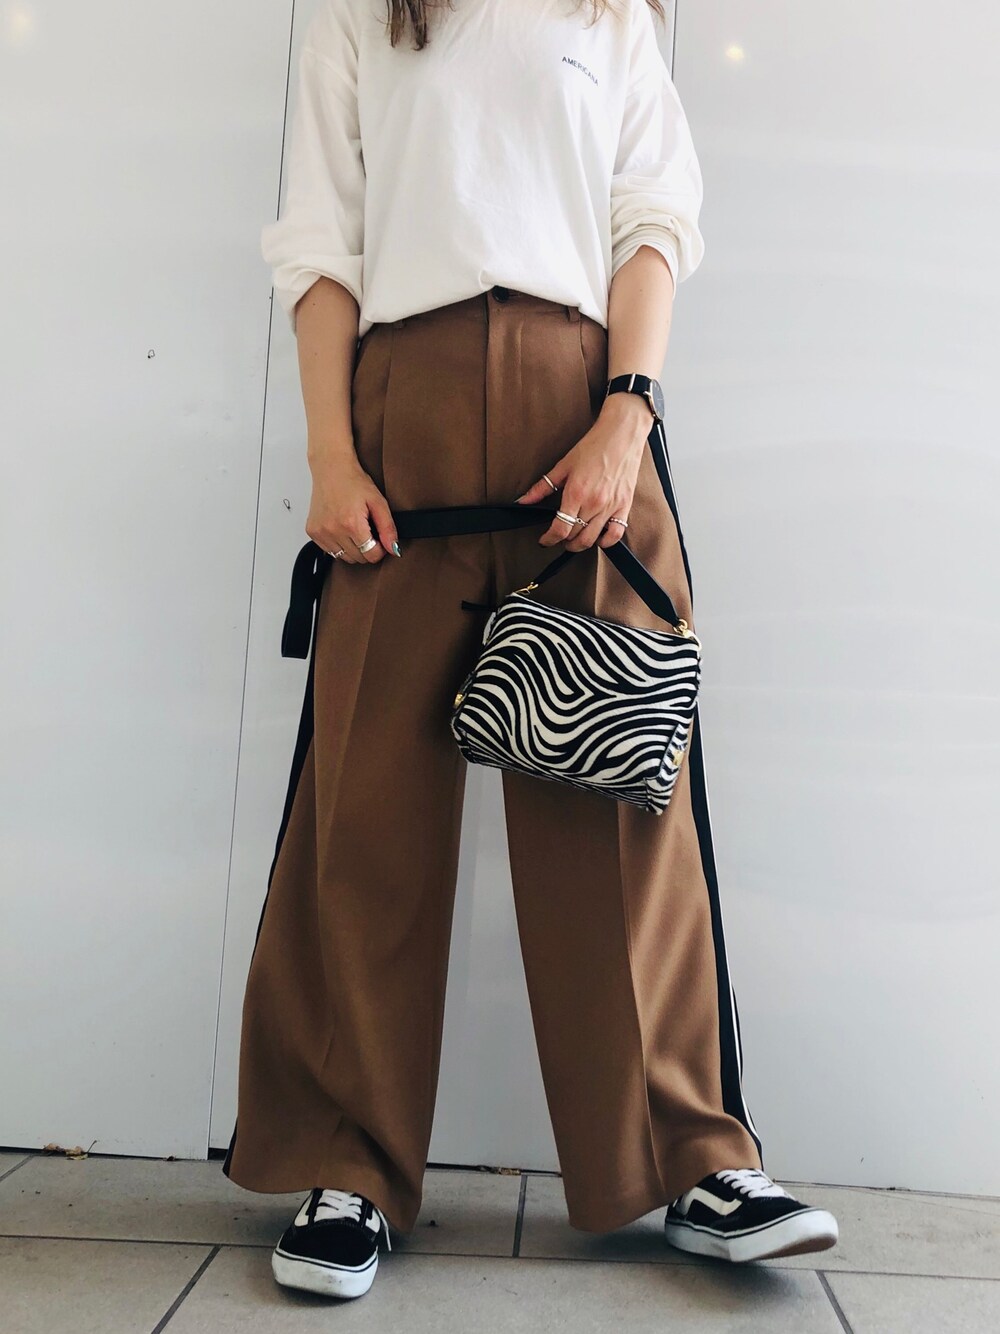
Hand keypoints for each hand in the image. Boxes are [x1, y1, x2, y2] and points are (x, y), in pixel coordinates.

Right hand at [305, 455, 400, 563]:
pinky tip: (342, 528)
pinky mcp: (312, 532)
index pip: (371, 555)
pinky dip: (339, 545)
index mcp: (351, 523)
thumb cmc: (353, 481)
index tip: (379, 539)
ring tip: (354, 528)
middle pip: (358, 558)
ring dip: (353, 549)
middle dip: (367, 548)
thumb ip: (388, 528)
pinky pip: (330, 551)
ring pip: (344, 557)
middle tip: (368, 530)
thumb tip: (393, 549)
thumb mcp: (378, 502)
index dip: (380, 549)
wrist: (331, 468)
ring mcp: (321, 532)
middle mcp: (333, 530)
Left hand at [514, 393, 652, 551]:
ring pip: (592, 539)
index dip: (548, 539)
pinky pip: (615, 534)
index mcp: (576, 493)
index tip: (545, 540)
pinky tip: (597, 537)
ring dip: (579, 544)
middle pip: (574, 537)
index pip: (560, 529)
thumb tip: (523, 501)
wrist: (621, 435)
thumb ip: (542, 487)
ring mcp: (610, 507)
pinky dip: (605, 542)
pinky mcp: (624, 506)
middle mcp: (594, 503)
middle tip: (558, 535)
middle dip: (562, 540)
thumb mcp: (563, 465)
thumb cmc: (594, 447)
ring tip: (573, 538)